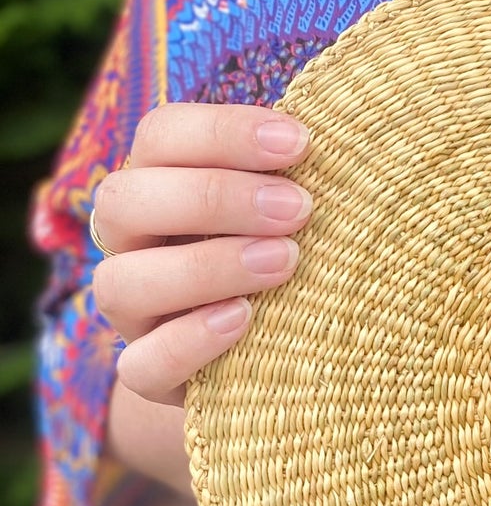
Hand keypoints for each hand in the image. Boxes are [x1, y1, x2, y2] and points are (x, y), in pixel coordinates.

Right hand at [92, 104, 311, 404]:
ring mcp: (134, 313)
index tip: (300, 143)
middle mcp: (132, 243)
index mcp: (160, 183)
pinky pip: (141, 364)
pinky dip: (189, 340)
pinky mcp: (149, 374)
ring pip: (121, 282)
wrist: (279, 357)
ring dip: (205, 265)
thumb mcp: (295, 214)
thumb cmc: (293, 258)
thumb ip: (300, 178)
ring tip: (285, 261)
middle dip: (214, 197)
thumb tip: (355, 137)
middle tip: (298, 208)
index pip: (160, 136)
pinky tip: (244, 319)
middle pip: (125, 199)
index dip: (223, 132)